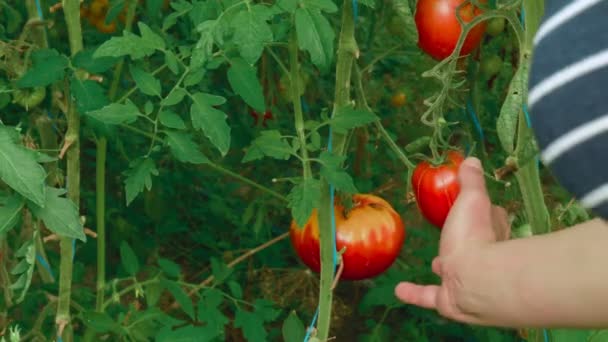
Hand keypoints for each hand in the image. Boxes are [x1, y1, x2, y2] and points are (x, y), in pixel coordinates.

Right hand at [395, 157, 509, 322]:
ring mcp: (467, 282)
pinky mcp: (450, 300)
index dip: (484, 212)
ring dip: (446, 268)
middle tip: (453, 237)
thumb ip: (471, 181)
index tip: (474, 205)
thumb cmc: (476, 235)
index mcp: (494, 233)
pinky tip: (400, 290)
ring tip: (436, 263)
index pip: (492, 219)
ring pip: (456, 275)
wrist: (478, 280)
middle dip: (464, 243)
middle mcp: (485, 260)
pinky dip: (415, 293)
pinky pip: (429, 295)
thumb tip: (473, 160)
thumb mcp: (471, 199)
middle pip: (477, 248)